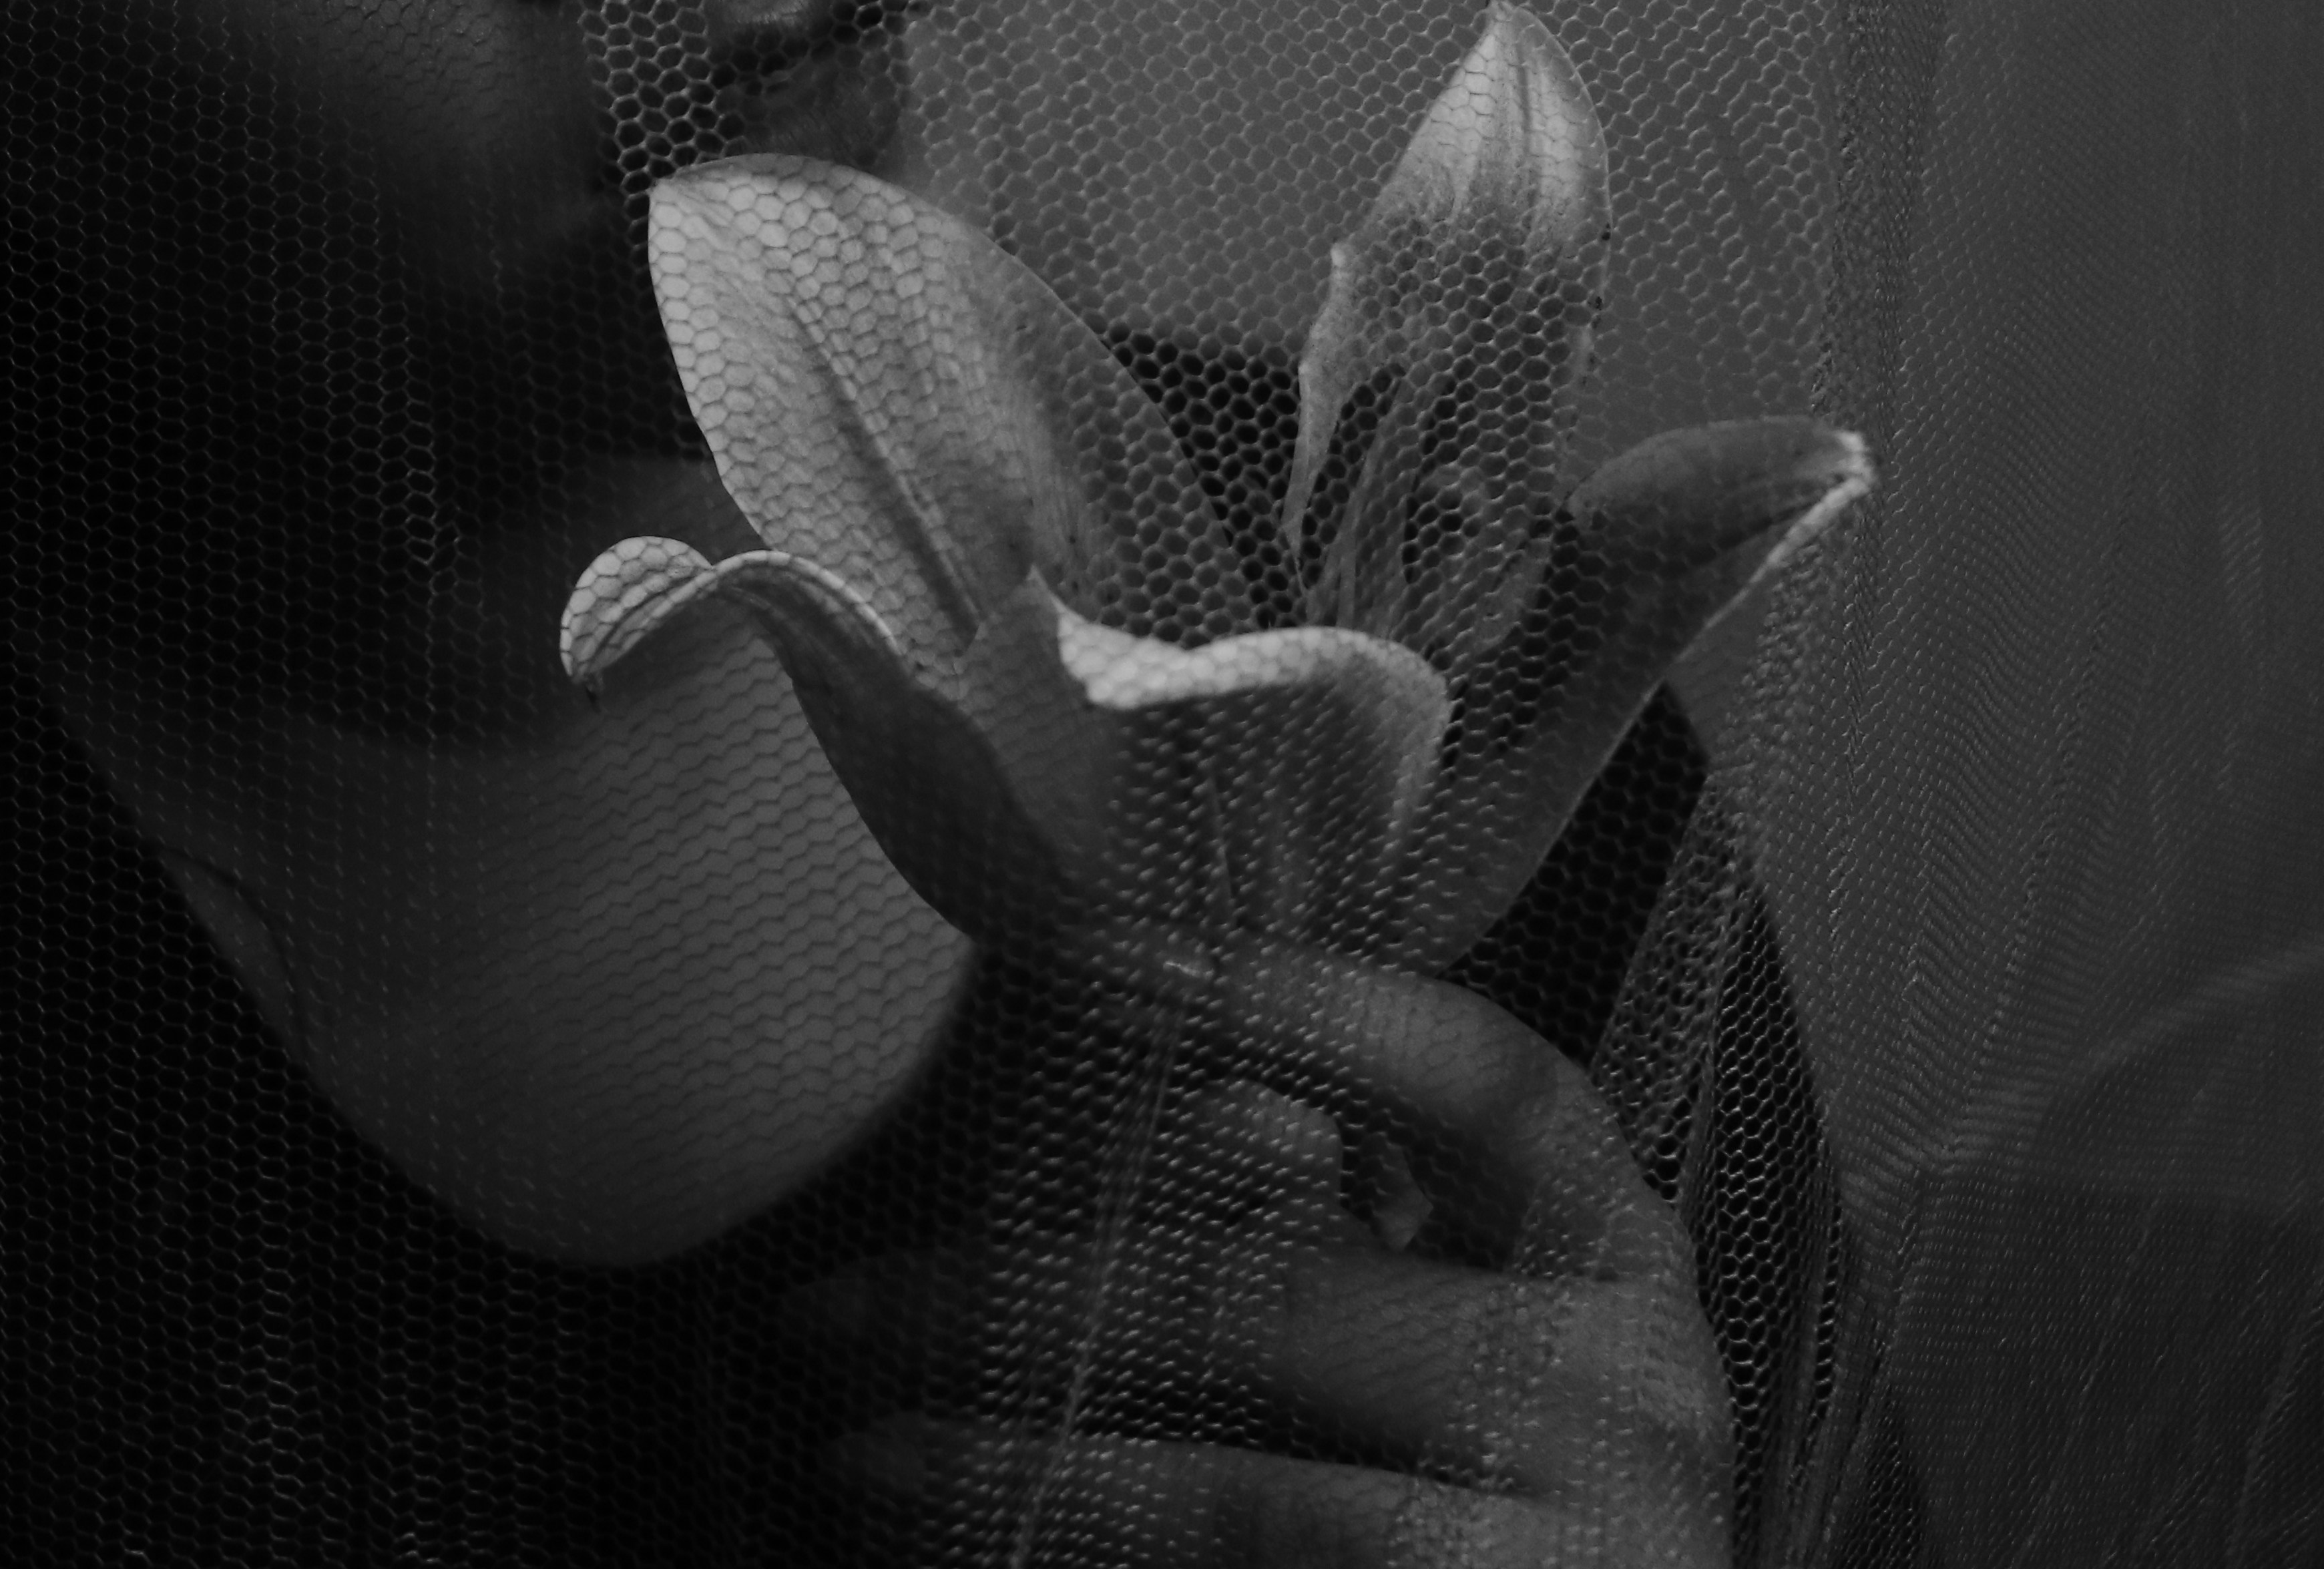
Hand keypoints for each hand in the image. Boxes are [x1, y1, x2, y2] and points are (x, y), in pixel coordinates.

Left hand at [771, 924, 1727, 1565]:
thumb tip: (1151, 1101)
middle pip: (1283, 1305)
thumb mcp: (1457, 1329)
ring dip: (1022, 1473)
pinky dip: (1085, 1556)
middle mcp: (1626, 1391)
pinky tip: (970, 1553)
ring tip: (858, 1459)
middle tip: (834, 1310)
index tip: (1094, 953)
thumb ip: (1338, 1224)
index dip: (1303, 1002)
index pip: (1486, 1082)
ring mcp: (1579, 1546)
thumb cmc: (1495, 1488)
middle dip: (1027, 1304)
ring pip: (1247, 1500)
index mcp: (1616, 1255)